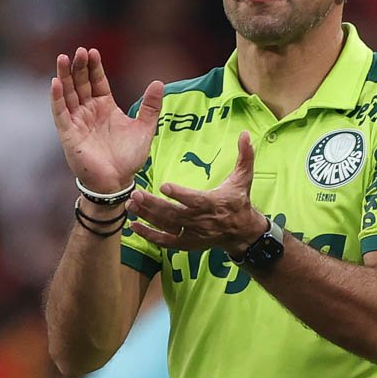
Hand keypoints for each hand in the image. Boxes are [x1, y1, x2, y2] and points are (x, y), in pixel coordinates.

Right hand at [50, 47, 161, 192]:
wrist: (117, 182)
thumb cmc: (128, 158)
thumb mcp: (144, 129)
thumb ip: (151, 107)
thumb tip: (159, 83)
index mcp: (105, 107)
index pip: (97, 81)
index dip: (94, 67)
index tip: (93, 51)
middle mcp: (89, 111)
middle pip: (80, 83)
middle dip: (79, 67)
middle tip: (79, 51)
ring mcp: (77, 121)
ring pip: (68, 94)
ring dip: (65, 76)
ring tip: (63, 58)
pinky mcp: (68, 134)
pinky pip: (60, 113)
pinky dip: (57, 98)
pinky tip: (55, 82)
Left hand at [129, 132, 266, 254]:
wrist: (241, 232)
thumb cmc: (239, 201)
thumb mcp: (244, 178)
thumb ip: (245, 156)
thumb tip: (246, 134)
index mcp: (214, 203)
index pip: (195, 200)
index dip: (180, 194)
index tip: (164, 186)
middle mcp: (201, 220)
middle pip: (174, 214)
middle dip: (153, 205)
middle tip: (136, 194)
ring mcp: (192, 233)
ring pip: (166, 226)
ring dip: (147, 216)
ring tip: (130, 204)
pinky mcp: (187, 243)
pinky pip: (165, 241)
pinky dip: (150, 235)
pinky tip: (134, 226)